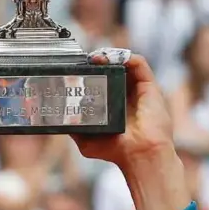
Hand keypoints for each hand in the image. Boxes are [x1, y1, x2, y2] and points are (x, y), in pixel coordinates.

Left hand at [72, 50, 172, 169]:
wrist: (138, 154)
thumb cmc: (116, 151)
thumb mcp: (87, 140)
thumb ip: (75, 128)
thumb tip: (59, 120)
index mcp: (113, 106)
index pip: (103, 81)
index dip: (91, 72)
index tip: (77, 70)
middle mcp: (126, 95)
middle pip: (113, 69)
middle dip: (98, 61)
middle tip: (85, 61)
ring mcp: (138, 89)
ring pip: (125, 62)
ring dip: (109, 55)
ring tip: (95, 58)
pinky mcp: (149, 86)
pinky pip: (139, 63)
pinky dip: (125, 56)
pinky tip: (110, 59)